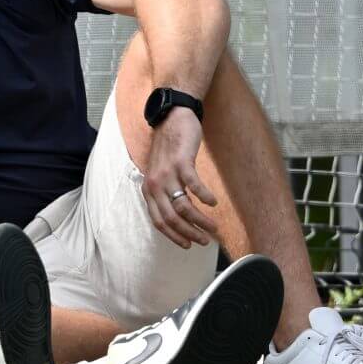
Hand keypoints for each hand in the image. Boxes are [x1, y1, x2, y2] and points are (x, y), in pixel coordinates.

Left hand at [139, 107, 219, 247]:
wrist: (172, 118)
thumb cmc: (169, 148)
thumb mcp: (159, 174)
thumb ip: (164, 193)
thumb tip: (178, 216)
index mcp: (148, 190)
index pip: (159, 221)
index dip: (174, 236)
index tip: (188, 245)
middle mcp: (154, 184)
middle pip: (171, 218)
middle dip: (190, 233)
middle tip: (205, 241)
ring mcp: (167, 173)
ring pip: (183, 207)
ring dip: (200, 220)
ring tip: (213, 227)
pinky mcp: (181, 162)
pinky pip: (194, 186)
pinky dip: (205, 197)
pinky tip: (213, 202)